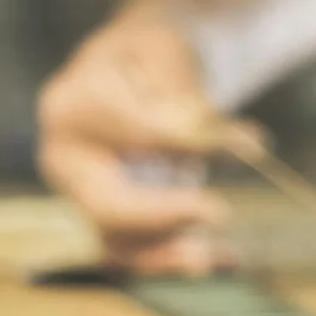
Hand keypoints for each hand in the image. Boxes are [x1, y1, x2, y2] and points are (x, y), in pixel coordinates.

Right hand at [35, 0, 261, 272]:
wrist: (144, 74)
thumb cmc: (153, 56)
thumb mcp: (168, 55)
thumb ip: (181, 95)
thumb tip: (209, 139)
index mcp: (69, 108)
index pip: (132, 136)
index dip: (187, 144)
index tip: (248, 143)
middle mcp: (67, 162)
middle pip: (107, 208)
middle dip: (164, 217)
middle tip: (219, 211)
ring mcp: (88, 198)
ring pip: (121, 246)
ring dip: (172, 255)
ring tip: (224, 255)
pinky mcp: (117, 223)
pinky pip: (144, 254)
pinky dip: (184, 259)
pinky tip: (228, 258)